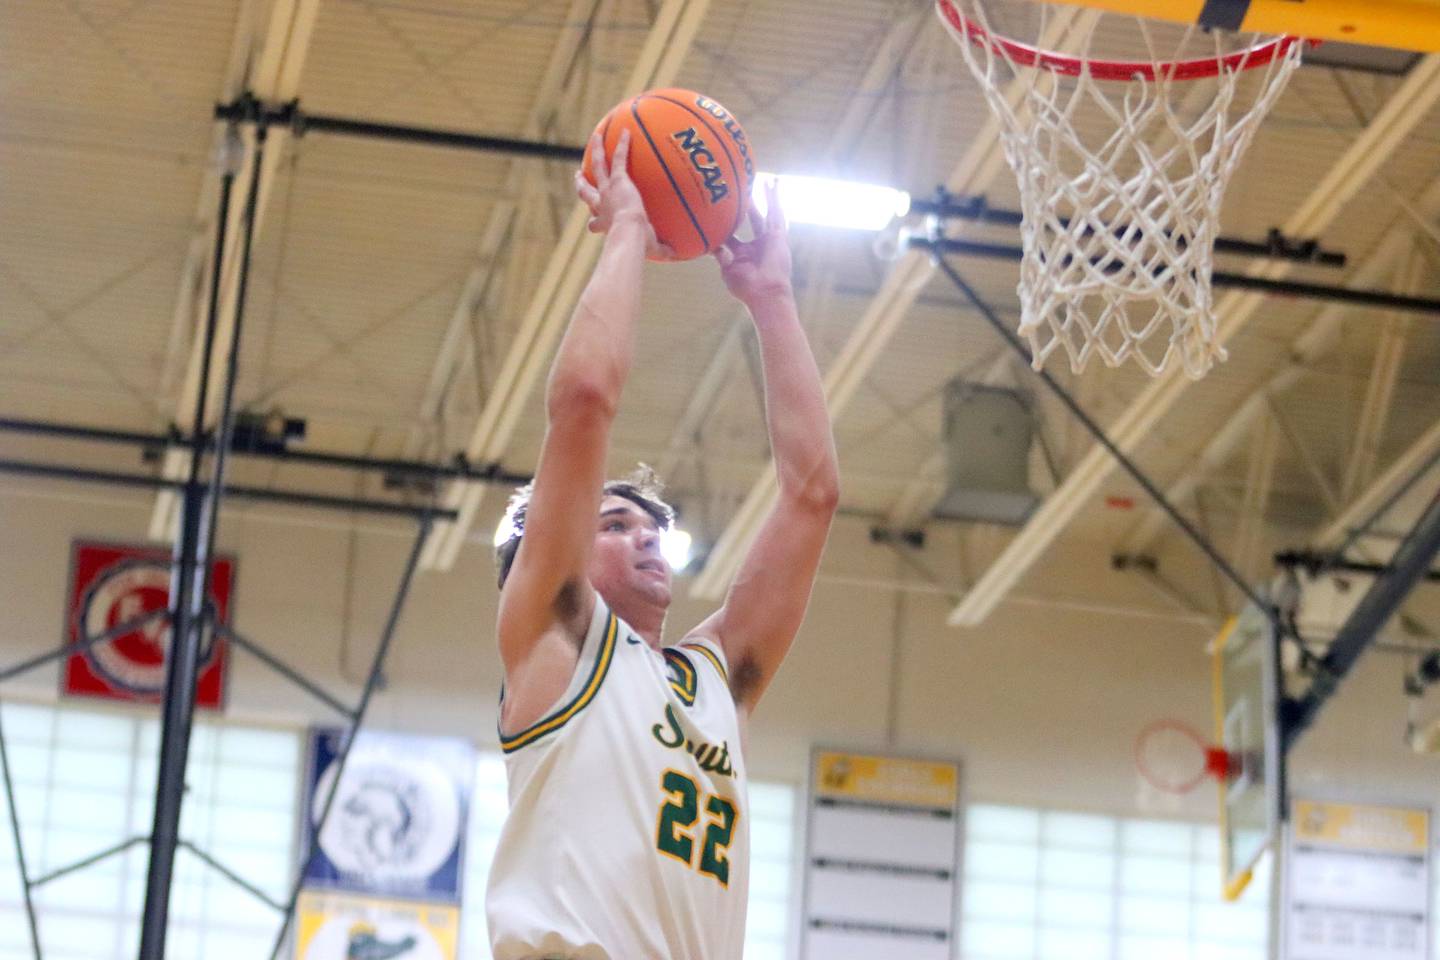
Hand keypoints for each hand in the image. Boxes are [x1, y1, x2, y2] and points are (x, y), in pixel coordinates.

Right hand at [575, 129, 671, 258]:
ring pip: (598, 165)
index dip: (594, 223)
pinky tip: (626, 131)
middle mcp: (602, 205)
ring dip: (597, 150)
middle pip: (586, 193)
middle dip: (581, 184)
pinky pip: (619, 158)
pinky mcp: (618, 180)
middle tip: (579, 176)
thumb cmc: (637, 246)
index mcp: (605, 224)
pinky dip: (622, 145)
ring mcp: (608, 190)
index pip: (595, 224)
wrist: (630, 233)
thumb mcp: (650, 250)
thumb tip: (675, 256)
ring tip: (597, 137)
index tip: (593, 224)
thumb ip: (662, 252)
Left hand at [714, 177, 792, 305]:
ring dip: (767, 198)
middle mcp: (759, 245)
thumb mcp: (728, 269)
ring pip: (769, 214)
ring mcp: (770, 240)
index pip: (734, 236)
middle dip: (749, 207)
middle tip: (744, 192)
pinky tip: (774, 185)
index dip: (728, 225)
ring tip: (767, 182)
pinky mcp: (778, 235)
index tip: (720, 213)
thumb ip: (720, 255)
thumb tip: (710, 244)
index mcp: (745, 254)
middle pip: (754, 221)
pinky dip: (775, 199)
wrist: (764, 292)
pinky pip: (777, 213)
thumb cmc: (746, 287)